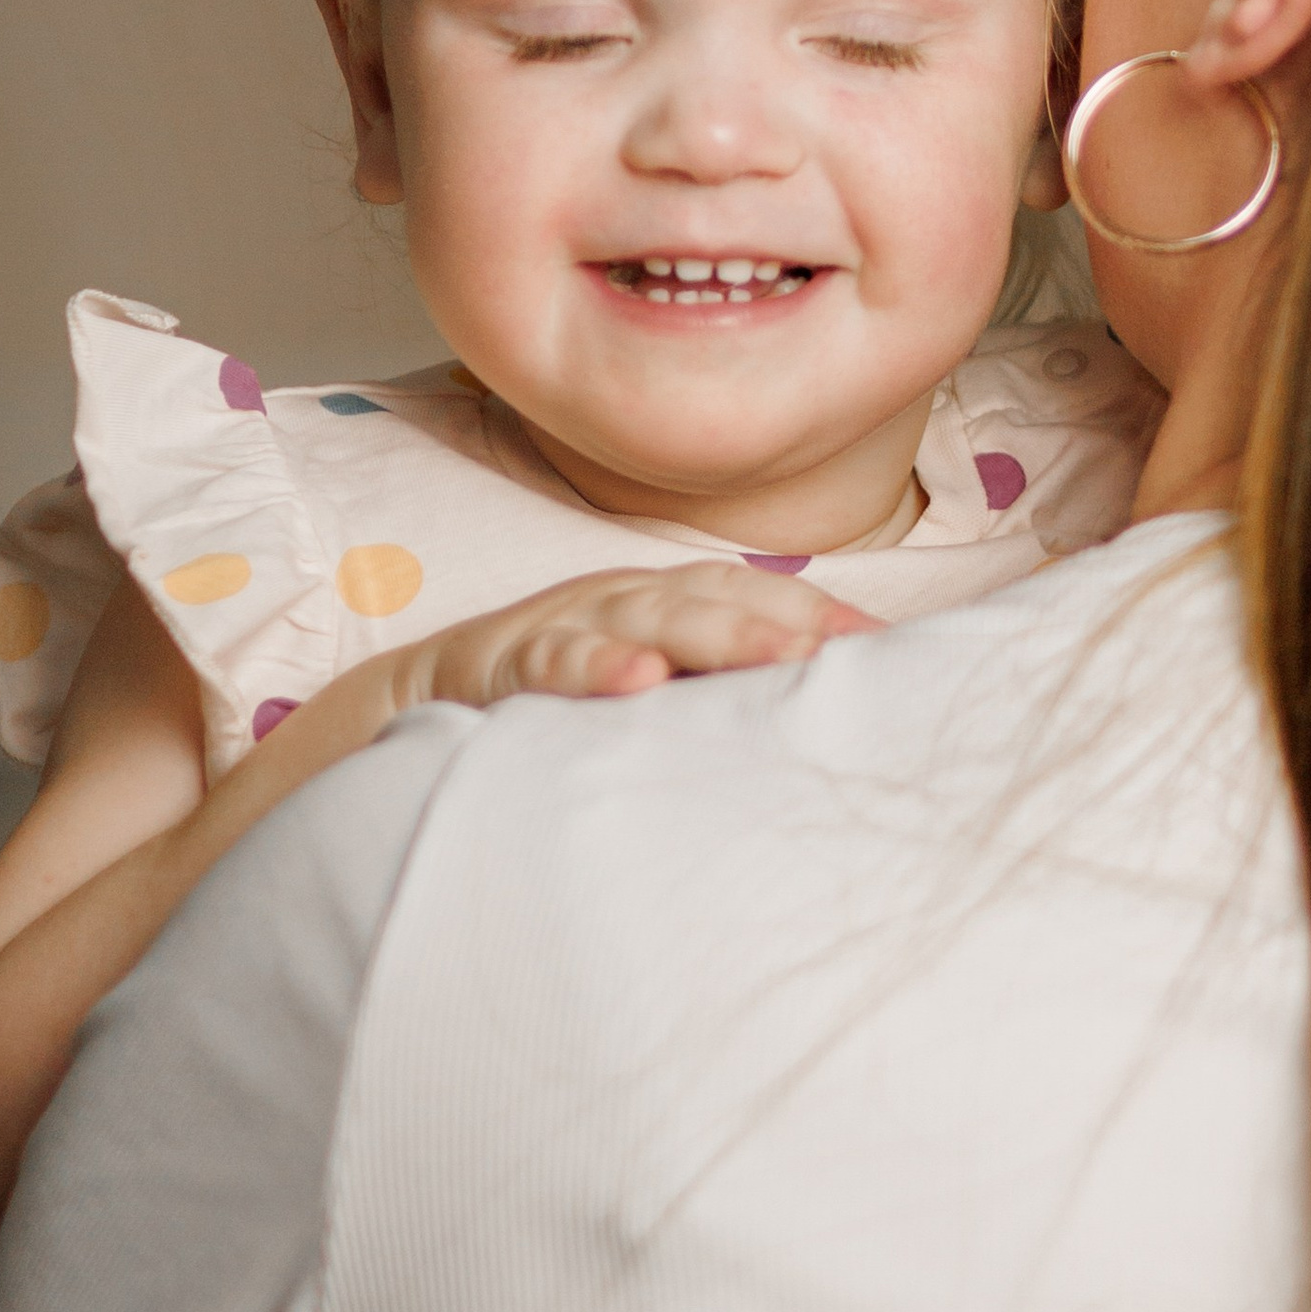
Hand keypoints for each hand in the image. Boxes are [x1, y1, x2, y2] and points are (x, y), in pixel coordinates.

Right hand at [384, 563, 879, 711]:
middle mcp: (623, 600)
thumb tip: (824, 716)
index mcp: (665, 602)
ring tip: (783, 656)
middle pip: (715, 598)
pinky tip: (637, 681)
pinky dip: (595, 665)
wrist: (418, 695)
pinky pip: (552, 660)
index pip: (756, 595)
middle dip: (785, 621)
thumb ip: (716, 688)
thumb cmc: (558, 696)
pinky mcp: (501, 662)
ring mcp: (564, 624)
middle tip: (851, 650)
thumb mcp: (646, 684)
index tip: (892, 645)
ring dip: (717, 634)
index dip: (822, 612)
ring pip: (647, 616)